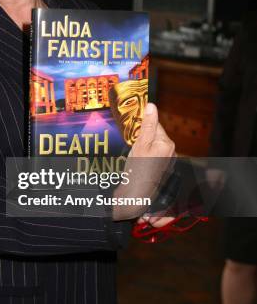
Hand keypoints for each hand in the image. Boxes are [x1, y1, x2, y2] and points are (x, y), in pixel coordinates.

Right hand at [112, 103, 175, 220]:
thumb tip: (151, 105)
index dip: (142, 126)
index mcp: (166, 143)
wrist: (137, 197)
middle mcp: (170, 151)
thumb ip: (147, 125)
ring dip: (142, 149)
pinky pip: (153, 157)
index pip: (155, 125)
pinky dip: (145, 158)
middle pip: (154, 136)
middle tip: (133, 148)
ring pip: (152, 146)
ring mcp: (167, 161)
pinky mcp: (163, 169)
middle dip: (142, 138)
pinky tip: (138, 166)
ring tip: (135, 159)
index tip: (132, 131)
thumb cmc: (138, 171)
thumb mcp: (140, 145)